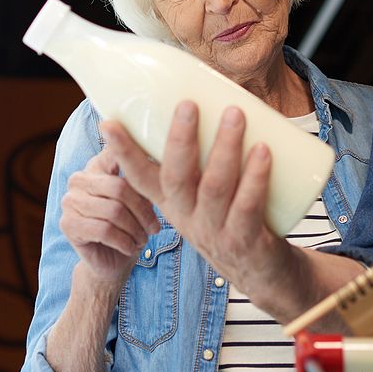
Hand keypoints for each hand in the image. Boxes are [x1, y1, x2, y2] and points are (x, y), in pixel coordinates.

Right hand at [59, 148, 159, 284]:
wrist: (112, 261)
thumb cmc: (130, 226)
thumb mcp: (141, 200)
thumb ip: (142, 178)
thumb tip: (159, 157)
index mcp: (96, 166)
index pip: (114, 153)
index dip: (133, 157)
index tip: (149, 167)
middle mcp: (79, 179)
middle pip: (119, 188)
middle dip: (143, 212)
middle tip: (154, 228)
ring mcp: (69, 201)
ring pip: (113, 211)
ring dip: (135, 230)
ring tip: (142, 239)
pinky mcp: (68, 224)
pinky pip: (104, 231)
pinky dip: (124, 242)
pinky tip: (130, 248)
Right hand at [102, 101, 285, 292]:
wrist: (264, 275)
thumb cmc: (237, 217)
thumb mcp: (209, 193)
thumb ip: (206, 155)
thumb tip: (218, 96)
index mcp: (173, 202)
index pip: (140, 177)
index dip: (124, 151)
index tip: (109, 123)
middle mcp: (187, 217)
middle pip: (175, 177)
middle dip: (180, 139)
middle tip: (188, 104)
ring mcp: (214, 232)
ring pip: (214, 187)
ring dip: (225, 148)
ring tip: (235, 115)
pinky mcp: (244, 242)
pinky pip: (247, 207)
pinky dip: (255, 178)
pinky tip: (263, 152)